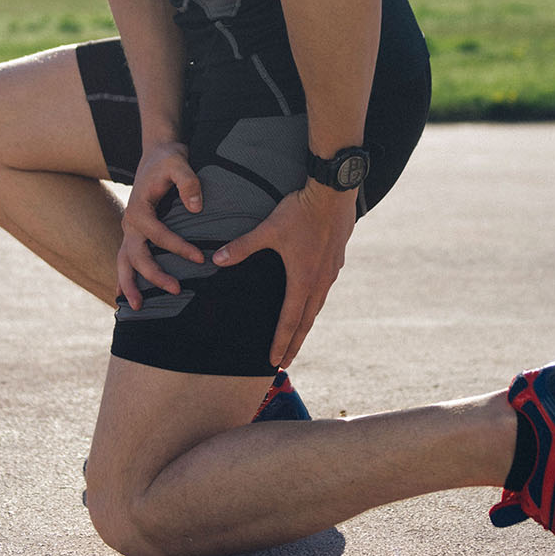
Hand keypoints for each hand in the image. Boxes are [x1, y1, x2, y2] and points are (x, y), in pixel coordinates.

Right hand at [117, 141, 203, 308]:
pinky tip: (128, 297)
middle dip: (154, 275)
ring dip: (129, 285)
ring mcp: (129, 230)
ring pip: (124, 262)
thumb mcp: (179, 162)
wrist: (156, 154)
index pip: (158, 234)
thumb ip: (188, 182)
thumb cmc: (168, 159)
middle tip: (176, 289)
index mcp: (138, 209)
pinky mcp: (134, 234)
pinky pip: (127, 260)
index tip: (200, 258)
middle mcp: (129, 223)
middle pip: (136, 255)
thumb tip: (196, 207)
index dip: (178, 247)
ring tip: (138, 307)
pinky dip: (126, 278)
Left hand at [213, 182, 356, 368]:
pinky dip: (315, 303)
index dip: (281, 343)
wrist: (334, 192)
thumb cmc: (301, 211)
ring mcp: (331, 272)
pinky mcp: (337, 260)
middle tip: (286, 363)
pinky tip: (312, 299)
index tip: (274, 363)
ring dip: (306, 324)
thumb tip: (217, 260)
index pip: (290, 321)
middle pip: (306, 321)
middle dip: (294, 344)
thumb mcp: (269, 229)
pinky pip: (325, 290)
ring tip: (298, 337)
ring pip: (317, 306)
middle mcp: (319, 281)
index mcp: (302, 279)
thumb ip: (243, 247)